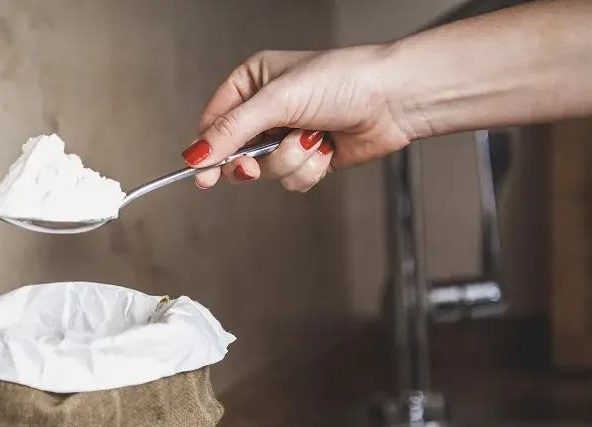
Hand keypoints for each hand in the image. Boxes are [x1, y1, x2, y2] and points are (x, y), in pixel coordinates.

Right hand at [180, 46, 412, 191]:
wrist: (394, 99)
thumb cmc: (345, 80)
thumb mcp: (279, 100)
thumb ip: (234, 129)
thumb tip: (197, 154)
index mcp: (253, 83)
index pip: (214, 122)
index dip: (207, 150)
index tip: (202, 173)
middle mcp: (268, 110)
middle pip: (237, 154)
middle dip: (255, 161)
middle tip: (258, 163)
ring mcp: (289, 136)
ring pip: (267, 171)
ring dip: (291, 161)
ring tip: (312, 139)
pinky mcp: (309, 158)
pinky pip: (292, 180)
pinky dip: (310, 170)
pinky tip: (326, 149)